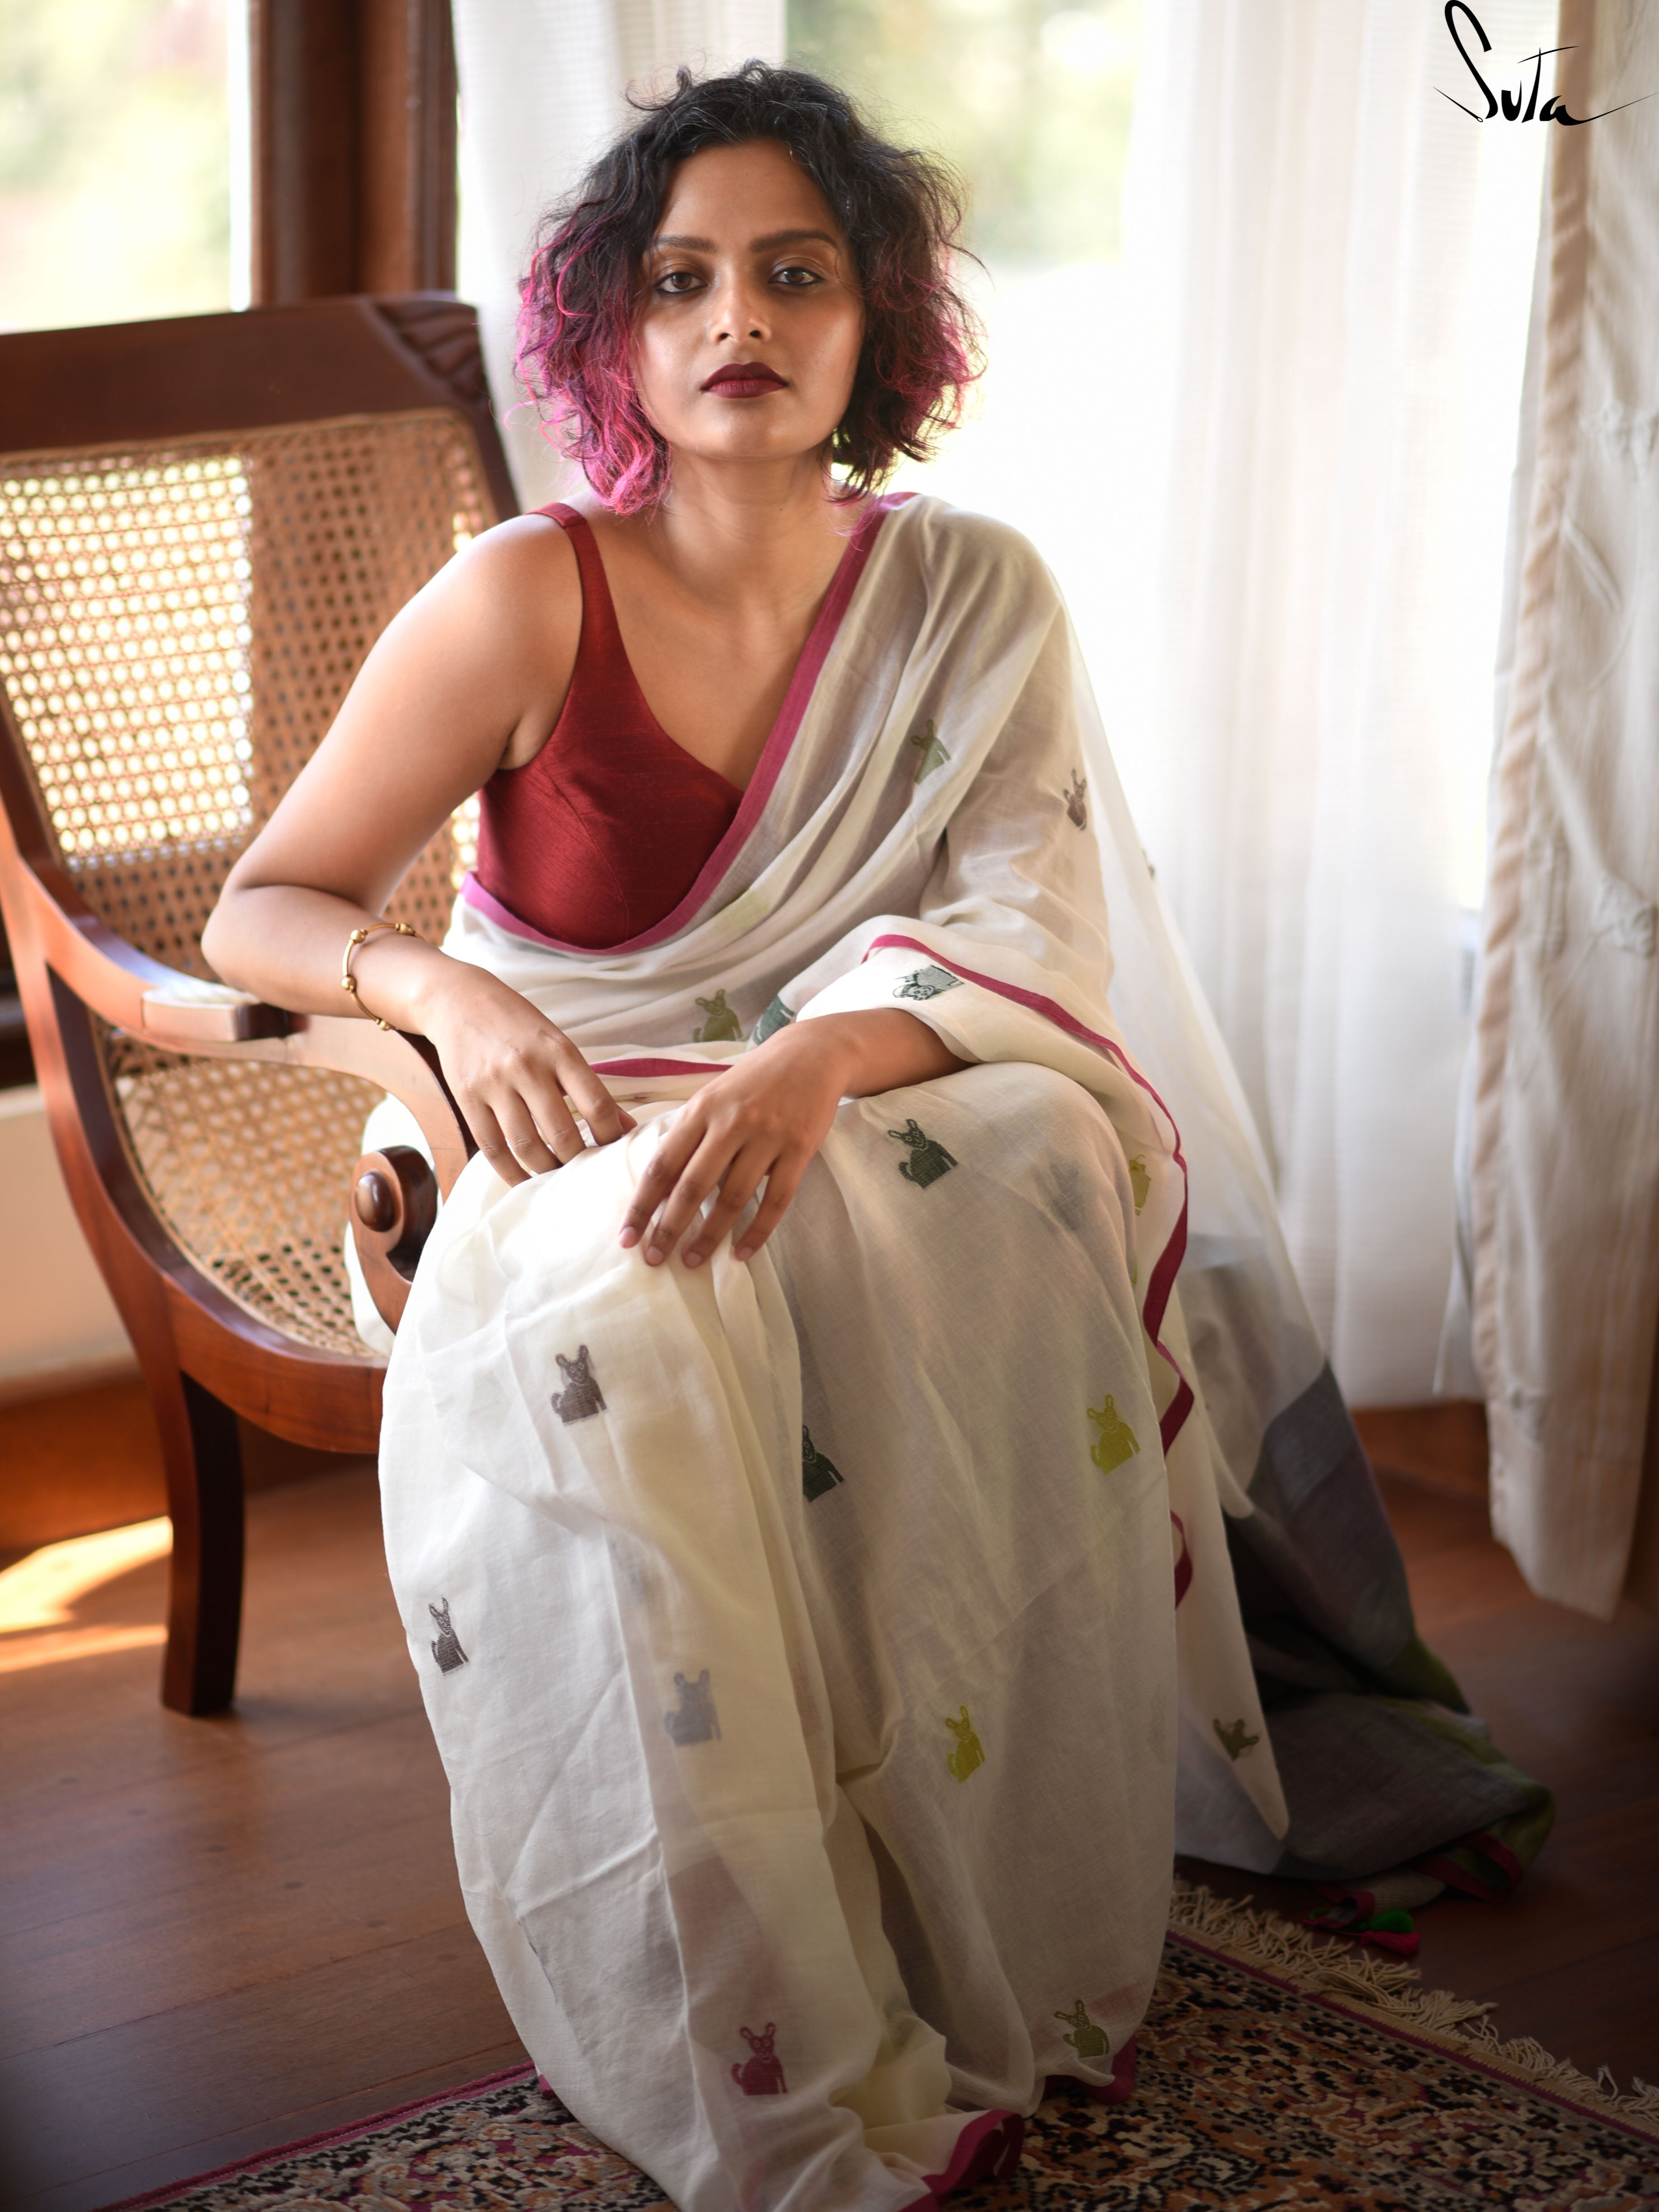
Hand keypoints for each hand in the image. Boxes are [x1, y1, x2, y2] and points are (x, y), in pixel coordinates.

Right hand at [418, 960, 634, 1182]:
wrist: (459, 1000)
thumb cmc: (518, 1025)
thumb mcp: (558, 1043)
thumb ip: (588, 1085)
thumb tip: (624, 1125)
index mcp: (559, 1051)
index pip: (596, 1104)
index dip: (611, 1136)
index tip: (615, 1150)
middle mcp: (527, 1067)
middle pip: (562, 1133)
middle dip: (578, 1161)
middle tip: (586, 1173)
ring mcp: (494, 1084)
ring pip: (526, 1146)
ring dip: (547, 1170)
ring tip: (558, 1177)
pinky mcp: (467, 1098)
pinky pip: (492, 1148)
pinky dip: (511, 1172)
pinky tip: (525, 1181)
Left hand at [619, 1010, 966, 1267]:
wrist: (811, 1055)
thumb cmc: (753, 1081)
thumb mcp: (712, 1095)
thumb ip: (688, 1132)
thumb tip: (658, 1179)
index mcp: (701, 1109)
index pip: (663, 1165)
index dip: (643, 1204)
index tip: (627, 1236)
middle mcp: (731, 1123)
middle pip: (693, 1186)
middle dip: (669, 1228)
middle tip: (654, 1259)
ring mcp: (767, 1137)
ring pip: (733, 1198)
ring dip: (709, 1236)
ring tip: (692, 1262)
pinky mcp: (799, 1149)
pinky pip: (776, 1200)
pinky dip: (758, 1231)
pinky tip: (742, 1253)